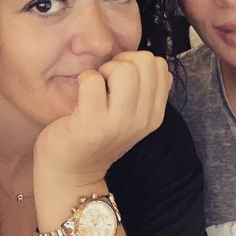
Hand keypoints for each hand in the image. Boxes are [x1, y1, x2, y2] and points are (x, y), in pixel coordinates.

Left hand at [33, 51, 172, 187]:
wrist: (71, 174)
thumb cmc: (98, 136)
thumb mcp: (132, 117)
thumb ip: (148, 93)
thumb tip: (164, 70)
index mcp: (154, 114)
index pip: (160, 65)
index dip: (136, 63)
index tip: (120, 79)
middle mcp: (143, 119)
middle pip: (144, 61)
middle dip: (121, 62)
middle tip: (106, 81)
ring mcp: (119, 122)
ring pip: (124, 69)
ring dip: (104, 70)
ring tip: (95, 87)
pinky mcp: (93, 123)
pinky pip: (92, 80)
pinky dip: (84, 79)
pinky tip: (81, 94)